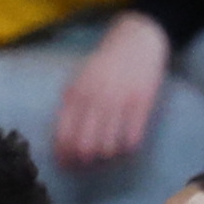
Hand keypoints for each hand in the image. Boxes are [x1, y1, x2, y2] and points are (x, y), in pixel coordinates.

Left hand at [51, 12, 169, 166]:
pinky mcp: (142, 103)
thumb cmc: (106, 63)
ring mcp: (119, 100)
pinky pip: (131, 140)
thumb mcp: (80, 79)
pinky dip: (126, 149)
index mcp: (76, 92)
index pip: (64, 136)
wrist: (139, 38)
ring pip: (108, 148)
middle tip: (88, 163)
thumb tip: (61, 144)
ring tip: (108, 152)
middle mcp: (96, 98)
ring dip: (106, 156)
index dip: (64, 157)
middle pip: (85, 147)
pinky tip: (125, 144)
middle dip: (84, 161)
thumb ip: (70, 106)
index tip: (67, 164)